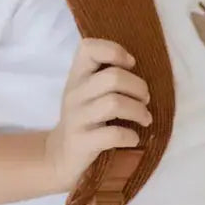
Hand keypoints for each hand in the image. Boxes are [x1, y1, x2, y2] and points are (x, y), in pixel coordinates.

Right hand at [44, 38, 151, 192]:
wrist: (60, 155)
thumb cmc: (84, 118)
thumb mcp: (86, 92)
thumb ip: (103, 75)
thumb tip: (136, 65)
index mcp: (76, 76)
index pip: (88, 48)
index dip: (114, 51)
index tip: (130, 65)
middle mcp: (74, 94)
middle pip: (113, 78)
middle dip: (138, 87)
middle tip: (145, 99)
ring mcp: (77, 118)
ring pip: (115, 103)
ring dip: (138, 111)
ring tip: (145, 118)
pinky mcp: (82, 142)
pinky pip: (113, 135)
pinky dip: (130, 136)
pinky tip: (133, 138)